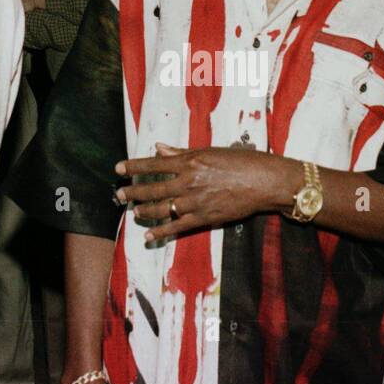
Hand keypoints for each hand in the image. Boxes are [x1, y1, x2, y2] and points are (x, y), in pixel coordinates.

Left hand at [114, 143, 292, 242]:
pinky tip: (149, 235)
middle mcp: (189, 181)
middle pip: (153, 188)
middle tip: (118, 195)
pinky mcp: (205, 217)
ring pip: (162, 208)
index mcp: (190, 161)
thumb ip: (183, 152)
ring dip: (144, 211)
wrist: (265, 181)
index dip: (134, 167)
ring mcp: (195, 201)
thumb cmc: (243, 162)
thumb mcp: (211, 151)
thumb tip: (159, 148)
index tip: (119, 169)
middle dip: (133, 192)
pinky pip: (177, 226)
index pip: (154, 164)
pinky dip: (161, 231)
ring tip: (133, 212)